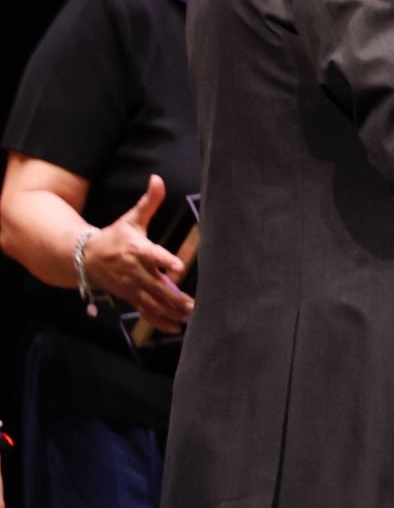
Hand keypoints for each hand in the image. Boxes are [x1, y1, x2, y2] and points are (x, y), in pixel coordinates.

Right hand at [83, 175, 192, 332]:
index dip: (164, 261)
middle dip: (174, 296)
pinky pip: (146, 311)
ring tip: (189, 317)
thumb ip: (149, 201)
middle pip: (156, 285)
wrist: (86, 258)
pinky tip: (175, 329)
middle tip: (193, 304)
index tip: (178, 268)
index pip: (152, 255)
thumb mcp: (131, 218)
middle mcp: (135, 271)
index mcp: (137, 249)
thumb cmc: (115, 236)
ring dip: (170, 311)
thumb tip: (158, 178)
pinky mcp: (130, 297)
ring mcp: (132, 286)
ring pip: (152, 302)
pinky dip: (159, 321)